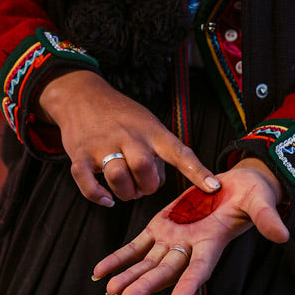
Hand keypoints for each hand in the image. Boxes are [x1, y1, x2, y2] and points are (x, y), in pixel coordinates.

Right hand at [36, 71, 220, 206]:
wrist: (81, 95)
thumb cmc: (120, 115)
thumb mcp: (147, 123)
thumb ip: (158, 152)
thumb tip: (158, 183)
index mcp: (151, 130)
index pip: (179, 152)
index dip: (197, 171)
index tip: (213, 187)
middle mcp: (129, 136)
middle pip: (145, 169)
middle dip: (148, 186)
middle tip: (143, 184)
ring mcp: (103, 145)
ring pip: (119, 178)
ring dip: (125, 193)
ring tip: (125, 189)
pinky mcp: (80, 154)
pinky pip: (87, 182)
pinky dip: (97, 195)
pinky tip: (107, 199)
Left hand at [92, 158, 288, 294]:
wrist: (237, 186)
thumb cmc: (252, 194)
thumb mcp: (260, 201)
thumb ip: (267, 218)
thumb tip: (283, 235)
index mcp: (212, 244)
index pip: (199, 269)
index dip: (189, 285)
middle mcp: (189, 249)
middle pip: (166, 271)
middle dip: (146, 286)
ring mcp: (173, 241)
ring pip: (147, 263)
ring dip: (128, 277)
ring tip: (109, 291)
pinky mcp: (160, 229)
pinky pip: (135, 247)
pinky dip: (118, 259)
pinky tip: (99, 273)